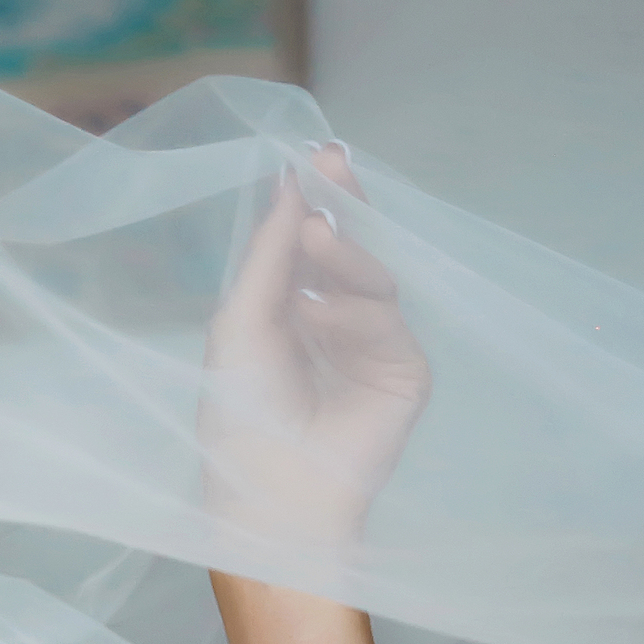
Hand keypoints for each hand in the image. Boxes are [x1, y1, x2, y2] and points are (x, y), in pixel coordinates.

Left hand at [201, 143, 431, 546]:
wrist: (271, 487)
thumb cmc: (240, 410)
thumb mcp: (241, 321)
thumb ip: (268, 255)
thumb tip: (289, 182)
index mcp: (288, 310)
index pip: (309, 246)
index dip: (313, 201)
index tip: (312, 156)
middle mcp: (333, 321)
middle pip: (349, 250)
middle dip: (342, 205)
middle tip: (334, 162)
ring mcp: (373, 345)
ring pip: (372, 278)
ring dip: (343, 253)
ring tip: (314, 236)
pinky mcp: (404, 370)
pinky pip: (387, 321)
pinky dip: (355, 308)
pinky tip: (321, 308)